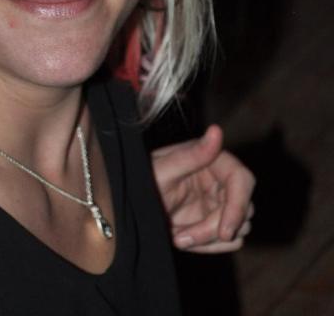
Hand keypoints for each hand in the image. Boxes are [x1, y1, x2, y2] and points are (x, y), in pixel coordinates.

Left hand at [151, 125, 254, 252]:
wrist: (132, 205)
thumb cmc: (142, 180)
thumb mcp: (163, 169)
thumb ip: (193, 154)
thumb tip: (216, 130)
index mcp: (211, 159)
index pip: (243, 180)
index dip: (238, 206)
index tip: (224, 231)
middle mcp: (220, 179)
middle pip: (244, 209)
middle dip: (215, 229)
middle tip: (183, 237)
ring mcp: (220, 201)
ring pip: (239, 228)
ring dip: (209, 239)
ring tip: (178, 236)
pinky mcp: (216, 220)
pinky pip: (230, 241)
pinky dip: (209, 246)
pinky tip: (183, 238)